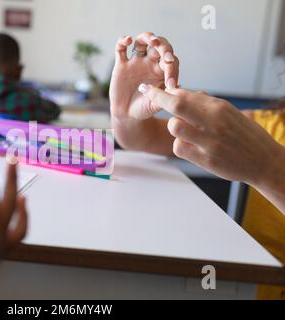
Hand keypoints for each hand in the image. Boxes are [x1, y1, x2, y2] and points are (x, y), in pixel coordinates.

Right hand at [110, 32, 179, 119]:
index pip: (171, 62)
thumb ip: (166, 96)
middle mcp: (150, 63)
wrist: (127, 114)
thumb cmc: (144, 109)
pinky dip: (123, 41)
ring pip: (142, 41)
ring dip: (148, 37)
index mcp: (162, 71)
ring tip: (152, 40)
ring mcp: (136, 62)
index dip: (172, 70)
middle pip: (159, 46)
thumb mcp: (157, 105)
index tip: (170, 84)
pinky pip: (120, 49)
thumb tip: (177, 86)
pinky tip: (128, 40)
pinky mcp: (121, 64)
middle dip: (164, 47)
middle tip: (165, 54)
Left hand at [139, 84, 283, 184]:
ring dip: (174, 126)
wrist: (263, 161)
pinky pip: (178, 148)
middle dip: (158, 98)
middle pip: (177, 106)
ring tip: (185, 129)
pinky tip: (191, 146)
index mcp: (219, 107)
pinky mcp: (205, 160)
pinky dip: (180, 145)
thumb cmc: (243, 134)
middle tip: (147, 94)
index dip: (163, 91)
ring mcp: (209, 142)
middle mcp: (214, 122)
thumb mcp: (229, 113)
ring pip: (174, 127)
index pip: (185, 94)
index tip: (149, 88)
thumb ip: (204, 104)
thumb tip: (179, 93)